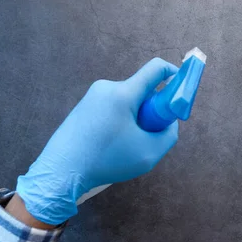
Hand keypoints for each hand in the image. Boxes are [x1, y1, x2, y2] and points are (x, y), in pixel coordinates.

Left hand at [17, 58, 179, 224]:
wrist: (60, 173)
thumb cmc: (106, 161)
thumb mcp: (149, 153)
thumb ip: (169, 134)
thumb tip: (168, 123)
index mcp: (123, 93)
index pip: (156, 69)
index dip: (175, 74)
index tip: (181, 90)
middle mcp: (107, 87)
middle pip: (142, 90)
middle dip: (152, 110)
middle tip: (148, 135)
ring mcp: (92, 96)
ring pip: (128, 101)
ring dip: (135, 119)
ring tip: (124, 146)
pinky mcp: (83, 107)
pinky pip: (113, 108)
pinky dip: (120, 122)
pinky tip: (110, 145)